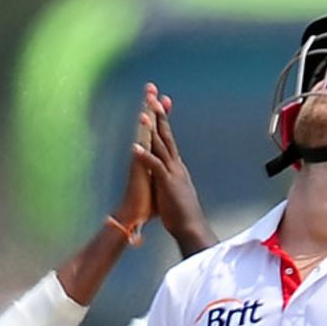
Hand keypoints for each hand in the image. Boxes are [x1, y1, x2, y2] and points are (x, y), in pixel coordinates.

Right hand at [109, 95, 156, 238]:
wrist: (134, 216)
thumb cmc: (146, 206)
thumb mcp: (159, 188)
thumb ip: (161, 178)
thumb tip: (167, 178)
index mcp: (154, 159)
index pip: (159, 134)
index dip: (162, 118)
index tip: (167, 101)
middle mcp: (147, 155)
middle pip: (151, 125)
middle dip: (153, 107)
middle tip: (152, 87)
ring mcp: (142, 158)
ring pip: (145, 130)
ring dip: (146, 112)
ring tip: (147, 94)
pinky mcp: (138, 165)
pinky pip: (141, 142)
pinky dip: (143, 130)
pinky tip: (143, 117)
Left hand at [136, 84, 215, 256]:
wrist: (191, 228)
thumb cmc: (183, 215)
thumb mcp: (175, 193)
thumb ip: (170, 182)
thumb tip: (168, 178)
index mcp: (176, 167)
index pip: (169, 139)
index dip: (164, 121)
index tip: (160, 103)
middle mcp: (175, 165)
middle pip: (166, 135)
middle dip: (159, 115)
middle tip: (152, 97)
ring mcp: (172, 173)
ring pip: (160, 146)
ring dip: (151, 130)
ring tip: (143, 113)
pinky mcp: (167, 184)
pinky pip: (154, 167)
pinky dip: (144, 156)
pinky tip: (135, 147)